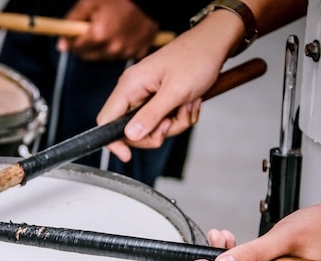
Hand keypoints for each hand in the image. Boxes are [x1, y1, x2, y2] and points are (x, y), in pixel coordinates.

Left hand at [56, 0, 158, 60]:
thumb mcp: (90, 1)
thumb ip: (72, 21)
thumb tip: (61, 45)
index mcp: (98, 35)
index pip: (75, 48)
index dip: (72, 39)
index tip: (73, 33)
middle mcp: (112, 48)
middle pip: (88, 56)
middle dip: (86, 44)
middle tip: (92, 28)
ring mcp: (126, 52)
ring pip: (104, 57)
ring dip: (102, 47)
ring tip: (110, 28)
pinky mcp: (138, 52)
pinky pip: (122, 55)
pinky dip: (119, 48)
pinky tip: (122, 34)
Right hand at [96, 9, 245, 160]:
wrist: (214, 45)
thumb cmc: (196, 59)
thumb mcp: (175, 91)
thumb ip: (151, 115)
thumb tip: (130, 136)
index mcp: (130, 85)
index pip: (106, 120)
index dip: (113, 141)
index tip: (127, 156)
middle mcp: (133, 91)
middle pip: (131, 129)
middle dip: (155, 132)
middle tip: (171, 123)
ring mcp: (146, 95)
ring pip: (151, 127)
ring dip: (173, 124)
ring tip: (187, 106)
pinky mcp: (158, 99)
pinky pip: (163, 121)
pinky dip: (179, 117)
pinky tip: (189, 103)